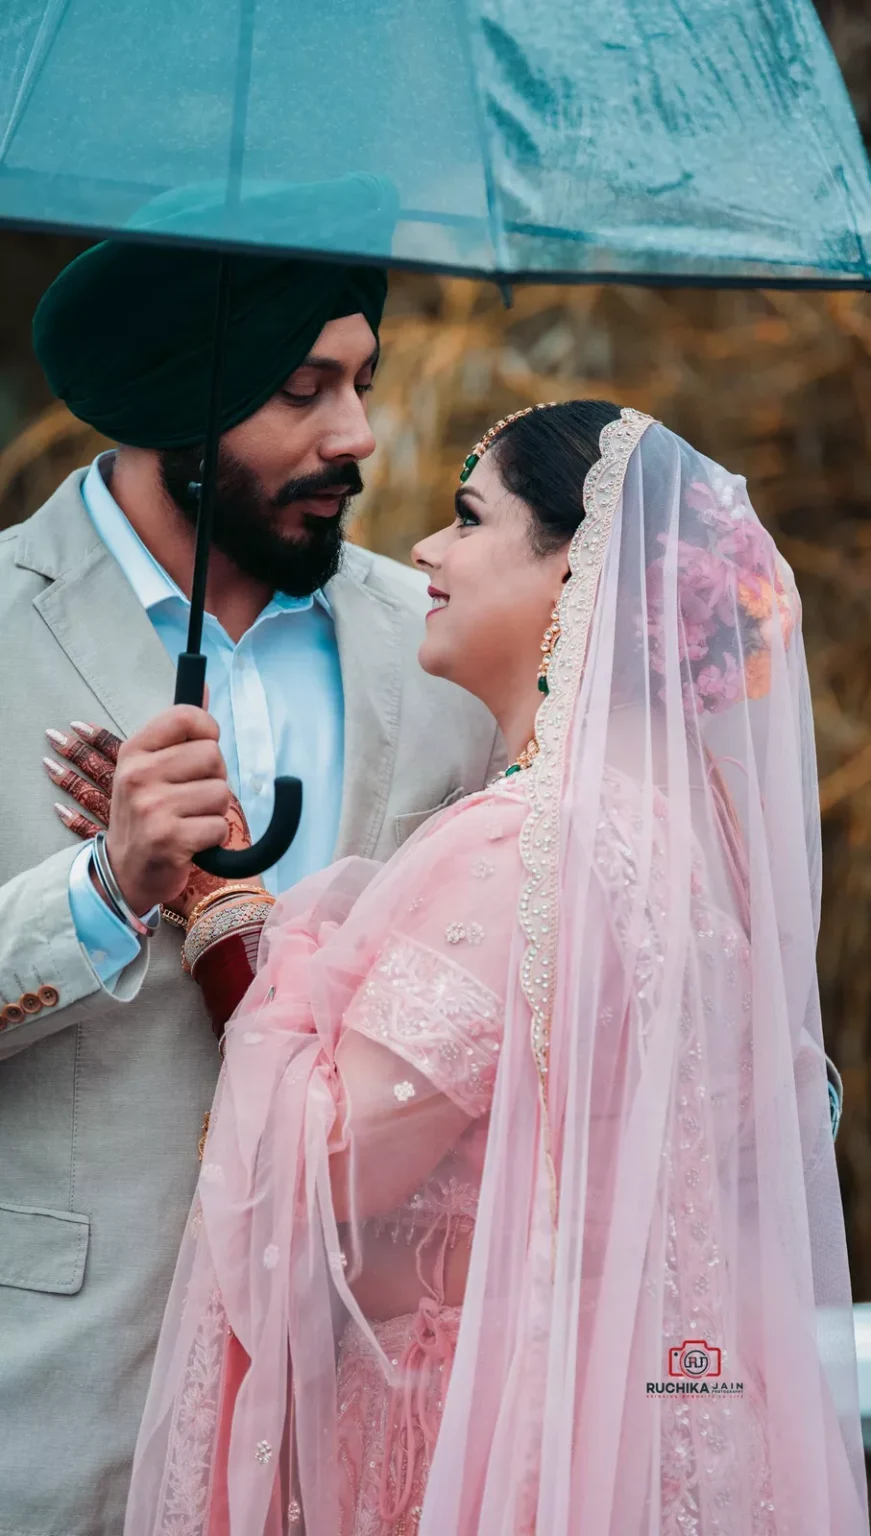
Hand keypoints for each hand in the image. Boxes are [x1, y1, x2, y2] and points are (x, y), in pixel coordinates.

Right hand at [44, 715, 259, 920]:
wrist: (125, 871)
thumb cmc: (147, 814)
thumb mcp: (150, 767)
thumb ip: (179, 730)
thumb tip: (205, 687)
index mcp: (135, 750)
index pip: (186, 716)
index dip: (208, 730)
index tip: (203, 747)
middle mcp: (138, 775)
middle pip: (212, 755)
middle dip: (214, 778)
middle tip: (192, 796)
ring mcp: (152, 807)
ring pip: (220, 793)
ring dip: (214, 811)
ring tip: (189, 820)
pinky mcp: (169, 839)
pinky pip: (219, 826)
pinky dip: (213, 838)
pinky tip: (191, 841)